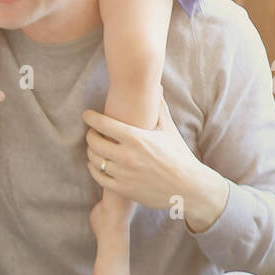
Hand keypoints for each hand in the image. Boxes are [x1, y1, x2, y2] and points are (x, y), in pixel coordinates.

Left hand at [84, 96, 228, 229]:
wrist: (187, 187)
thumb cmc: (179, 155)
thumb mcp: (168, 130)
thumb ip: (159, 108)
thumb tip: (157, 85)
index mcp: (136, 138)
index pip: (103, 123)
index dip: (91, 117)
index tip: (87, 115)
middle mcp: (126, 155)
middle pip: (93, 141)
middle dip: (90, 135)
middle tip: (93, 132)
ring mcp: (123, 173)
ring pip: (94, 159)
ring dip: (91, 151)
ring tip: (95, 147)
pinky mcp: (122, 189)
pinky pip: (98, 177)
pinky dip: (94, 169)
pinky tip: (96, 164)